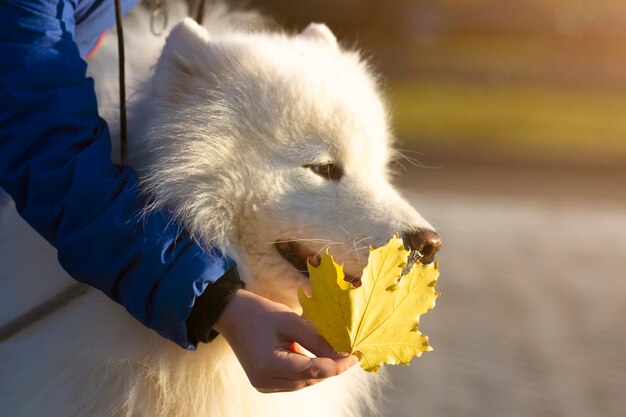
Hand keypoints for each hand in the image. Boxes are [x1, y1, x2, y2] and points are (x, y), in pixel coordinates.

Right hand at [214, 289, 357, 392]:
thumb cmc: (261, 313)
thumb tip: (342, 354)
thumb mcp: (291, 321)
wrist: (232, 315)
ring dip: (319, 370)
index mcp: (270, 364)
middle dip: (330, 368)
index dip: (337, 366)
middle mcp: (266, 380)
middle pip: (309, 379)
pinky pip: (293, 381)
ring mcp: (263, 385)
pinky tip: (314, 357)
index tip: (355, 356)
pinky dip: (306, 371)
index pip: (313, 370)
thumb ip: (316, 340)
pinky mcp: (263, 383)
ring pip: (302, 383)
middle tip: (348, 353)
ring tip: (334, 354)